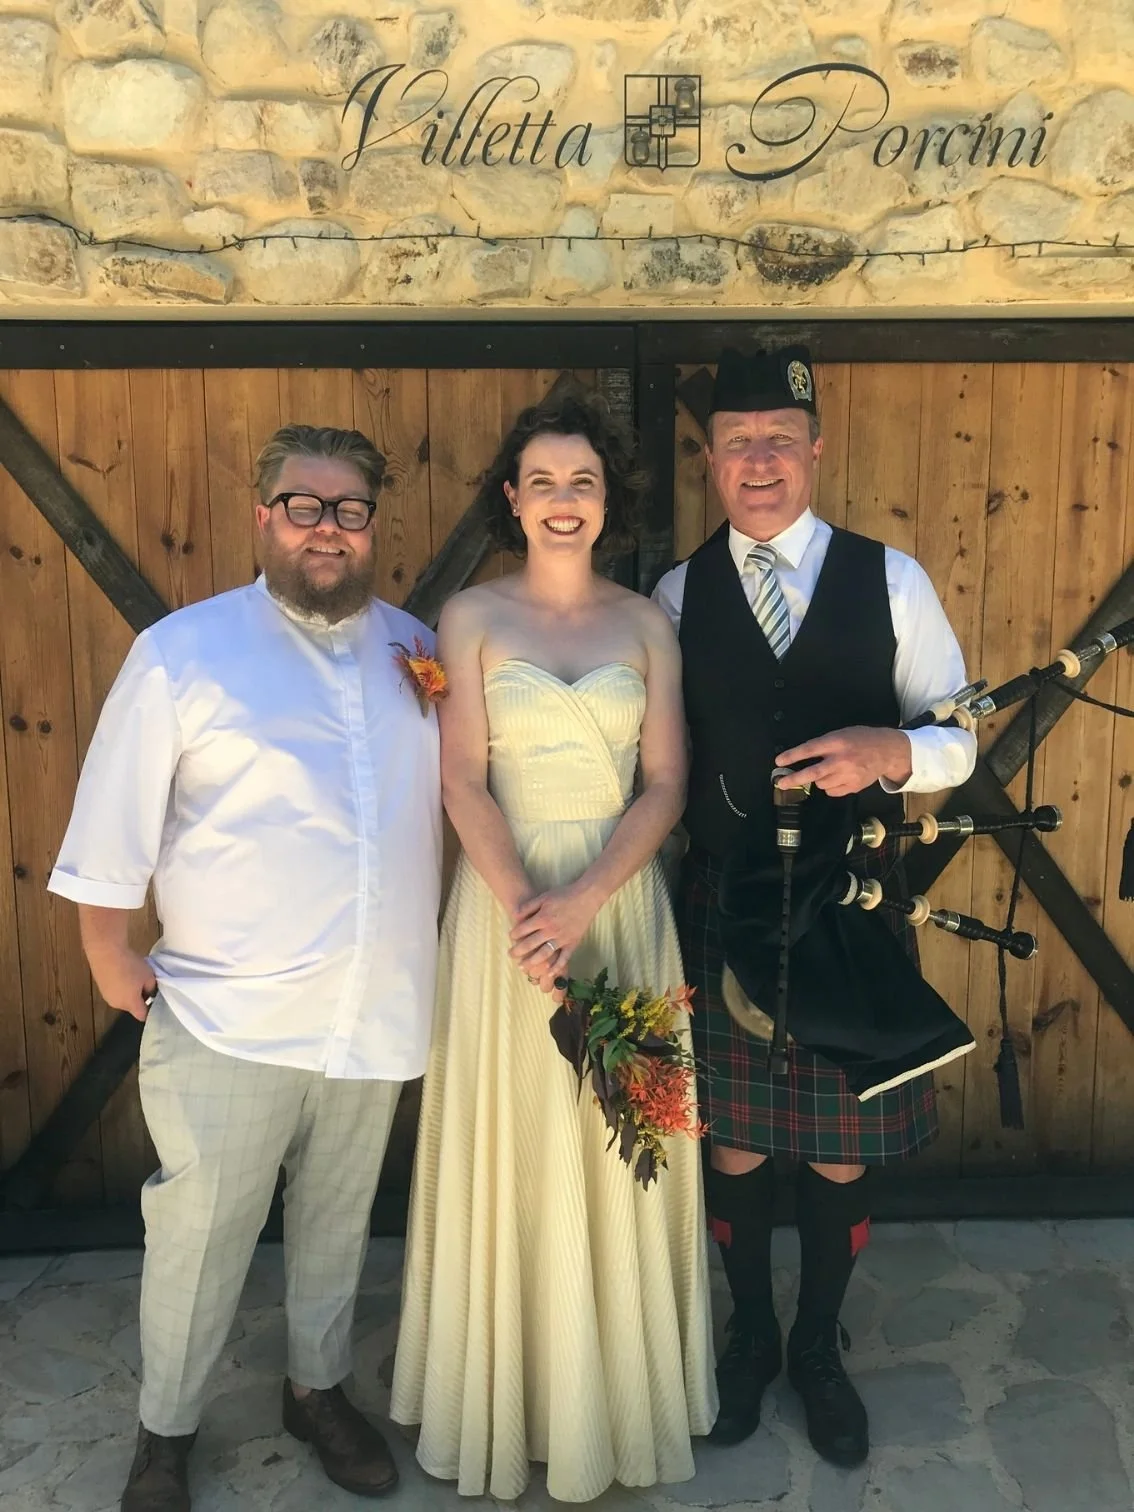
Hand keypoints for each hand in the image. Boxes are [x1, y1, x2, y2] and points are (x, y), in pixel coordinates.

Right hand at [87, 944, 156, 1021]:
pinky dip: (119, 986)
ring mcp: (106, 996)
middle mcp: (116, 1004)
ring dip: (129, 992)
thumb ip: (152, 988)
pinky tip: (122, 973)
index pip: (142, 1016)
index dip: (150, 1011)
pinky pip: (114, 991)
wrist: (105, 952)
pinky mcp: (100, 987)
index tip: (156, 1001)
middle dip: (139, 998)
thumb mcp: (149, 976)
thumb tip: (150, 993)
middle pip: (132, 1007)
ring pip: (122, 999)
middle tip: (145, 983)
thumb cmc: (130, 965)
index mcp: (130, 1004)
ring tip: (133, 976)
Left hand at [509, 883, 600, 991]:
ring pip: (544, 954)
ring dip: (532, 962)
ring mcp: (562, 938)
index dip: (514, 934)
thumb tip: (514, 915)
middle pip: (530, 944)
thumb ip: (528, 906)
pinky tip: (548, 974)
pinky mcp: (573, 943)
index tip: (511, 937)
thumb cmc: (564, 895)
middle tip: (510, 955)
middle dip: (518, 951)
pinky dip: (556, 967)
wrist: (587, 897)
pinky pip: (564, 958)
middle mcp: (551, 930)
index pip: (523, 930)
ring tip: (522, 967)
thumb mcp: (544, 897)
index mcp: (543, 918)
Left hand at [776, 726, 912, 796]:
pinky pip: (832, 791)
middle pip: (813, 773)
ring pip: (821, 784)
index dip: (792, 756)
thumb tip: (802, 758)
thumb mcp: (841, 734)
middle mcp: (841, 759)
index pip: (809, 749)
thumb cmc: (860, 740)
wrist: (886, 751)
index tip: (779, 761)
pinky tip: (838, 777)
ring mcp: (848, 775)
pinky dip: (830, 786)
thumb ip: (824, 745)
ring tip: (830, 770)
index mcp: (837, 742)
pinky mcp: (853, 786)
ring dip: (819, 779)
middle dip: (794, 779)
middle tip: (780, 783)